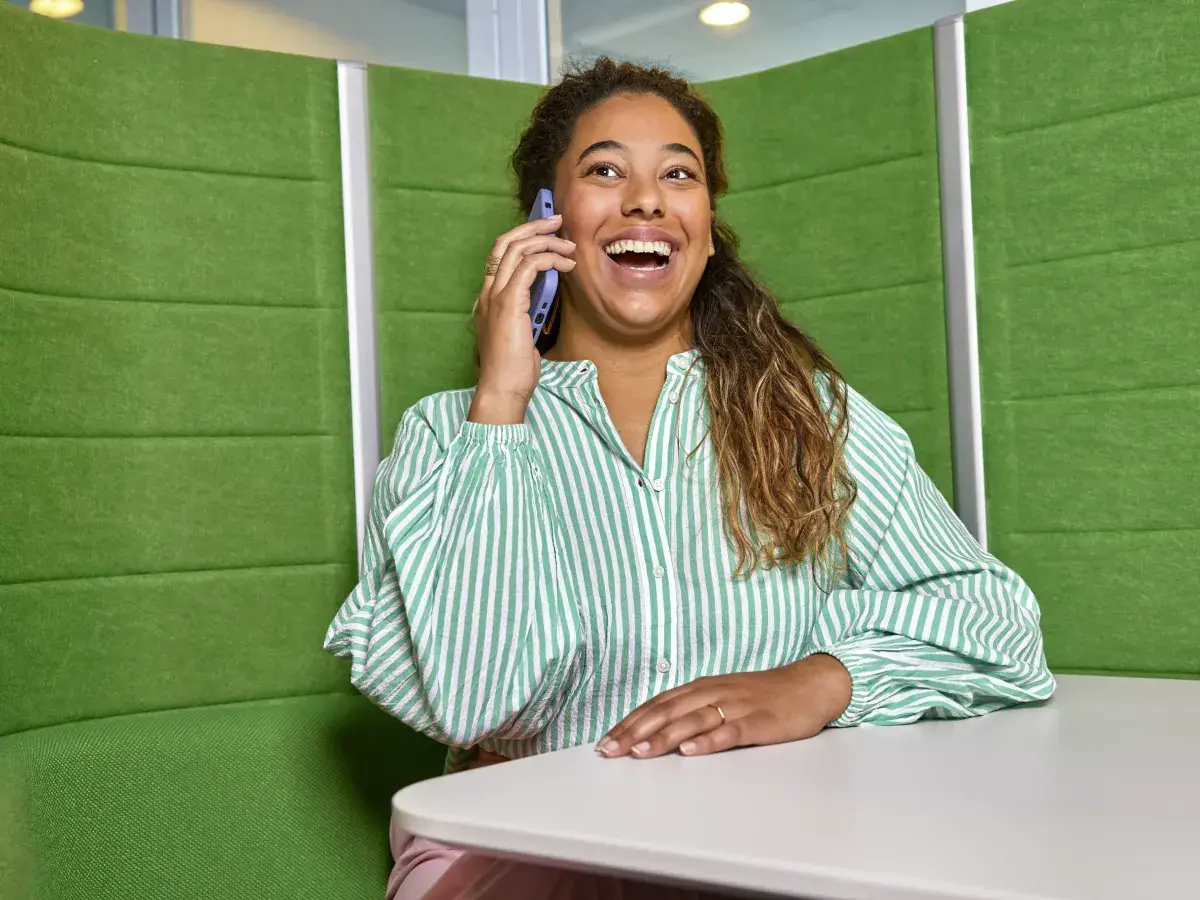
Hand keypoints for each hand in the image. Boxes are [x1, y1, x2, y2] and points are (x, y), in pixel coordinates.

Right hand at [469, 215, 575, 425]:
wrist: (502, 389)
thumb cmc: (513, 369)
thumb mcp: (522, 333)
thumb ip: (528, 311)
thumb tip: (546, 295)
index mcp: (489, 298)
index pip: (501, 254)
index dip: (523, 237)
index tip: (547, 232)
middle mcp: (488, 292)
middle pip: (505, 242)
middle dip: (533, 227)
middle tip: (557, 221)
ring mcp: (495, 296)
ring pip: (517, 249)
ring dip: (547, 242)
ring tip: (570, 247)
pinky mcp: (508, 303)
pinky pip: (528, 267)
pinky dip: (549, 259)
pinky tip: (566, 265)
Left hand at [596, 654, 852, 758]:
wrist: (808, 685)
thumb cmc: (760, 695)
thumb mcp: (719, 697)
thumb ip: (690, 711)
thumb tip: (653, 731)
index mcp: (700, 688)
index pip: (656, 705)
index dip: (628, 722)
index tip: (604, 740)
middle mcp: (712, 693)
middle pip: (667, 711)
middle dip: (634, 731)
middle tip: (609, 750)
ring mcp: (735, 706)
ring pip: (693, 721)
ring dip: (664, 736)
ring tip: (640, 752)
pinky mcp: (759, 721)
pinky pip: (731, 731)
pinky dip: (709, 740)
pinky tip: (692, 751)